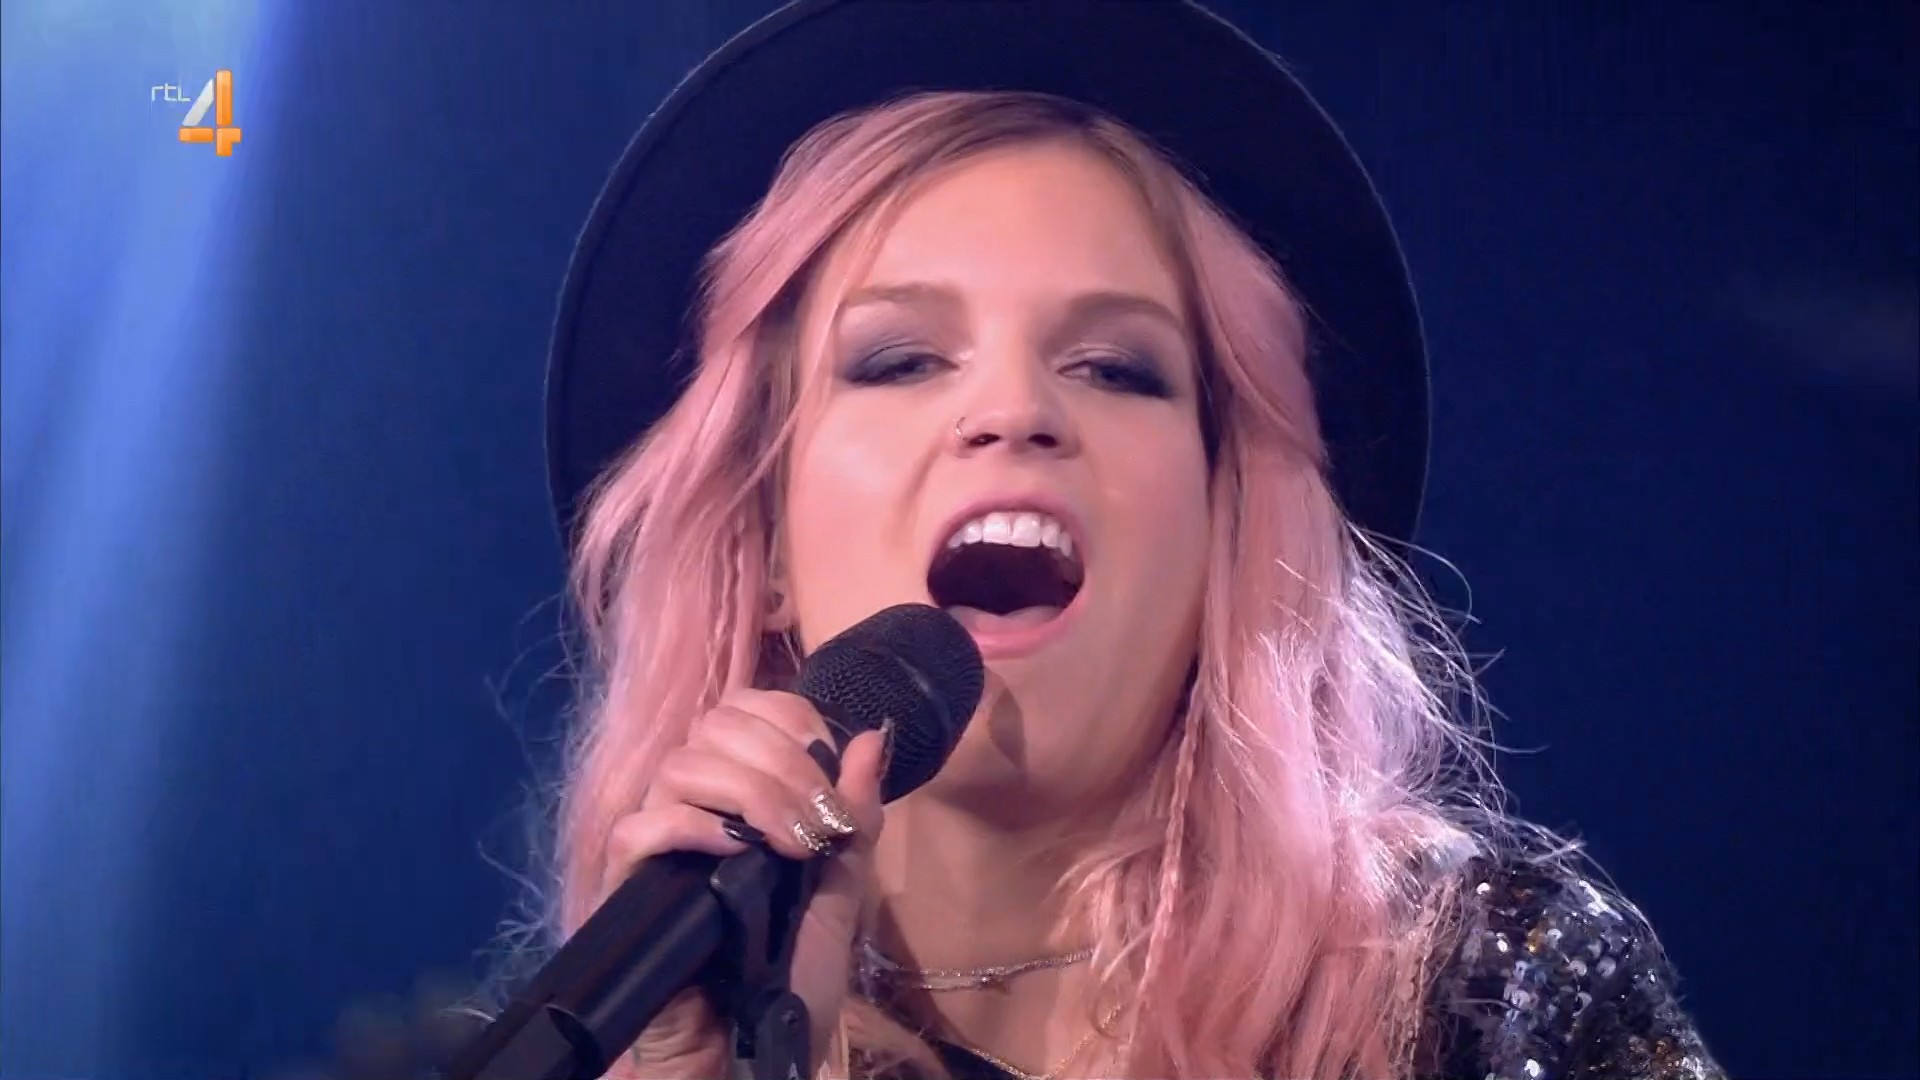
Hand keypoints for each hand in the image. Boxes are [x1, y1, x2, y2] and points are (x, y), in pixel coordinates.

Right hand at [606, 688, 887, 1076]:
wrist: (760, 1052)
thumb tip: (870, 737)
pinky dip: (690, 826)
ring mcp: (659, 844)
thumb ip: (854, 815)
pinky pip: (639, 827)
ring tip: (791, 846)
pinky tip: (733, 852)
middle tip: (818, 822)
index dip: (788, 719)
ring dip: (750, 792)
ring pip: (680, 766)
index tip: (826, 763)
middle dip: (782, 762)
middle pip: (714, 727)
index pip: (745, 710)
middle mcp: (696, 808)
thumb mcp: (842, 889)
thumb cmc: (796, 978)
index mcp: (743, 795)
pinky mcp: (628, 886)